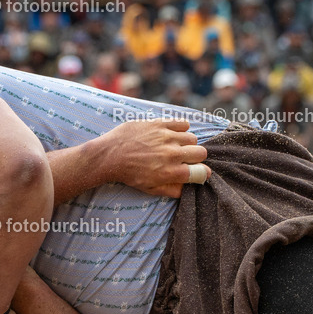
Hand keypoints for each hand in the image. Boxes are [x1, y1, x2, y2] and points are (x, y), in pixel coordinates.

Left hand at [97, 119, 211, 197]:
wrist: (110, 156)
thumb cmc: (130, 174)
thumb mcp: (150, 189)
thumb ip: (172, 190)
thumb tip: (187, 188)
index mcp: (172, 172)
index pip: (202, 172)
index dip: (202, 173)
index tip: (198, 171)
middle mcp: (173, 154)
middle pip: (201, 153)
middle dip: (196, 157)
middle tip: (186, 158)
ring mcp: (167, 137)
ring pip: (192, 138)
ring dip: (187, 143)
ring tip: (175, 146)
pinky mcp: (160, 124)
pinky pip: (182, 123)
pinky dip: (181, 128)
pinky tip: (173, 134)